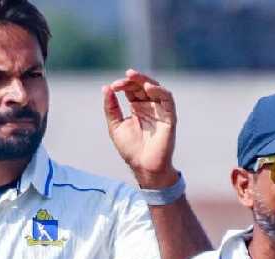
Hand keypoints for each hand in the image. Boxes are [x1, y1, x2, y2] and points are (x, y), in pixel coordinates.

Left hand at [104, 69, 178, 188]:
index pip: (132, 89)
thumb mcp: (115, 126)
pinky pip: (168, 99)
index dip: (123, 84)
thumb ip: (111, 108)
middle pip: (144, 86)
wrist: (143, 166)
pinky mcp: (170, 117)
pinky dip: (159, 91)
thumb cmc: (130, 149)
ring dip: (146, 80)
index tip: (113, 86)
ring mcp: (160, 111)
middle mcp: (150, 107)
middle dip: (134, 79)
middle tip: (125, 76)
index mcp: (137, 108)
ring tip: (134, 76)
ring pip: (156, 89)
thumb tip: (105, 88)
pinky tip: (148, 88)